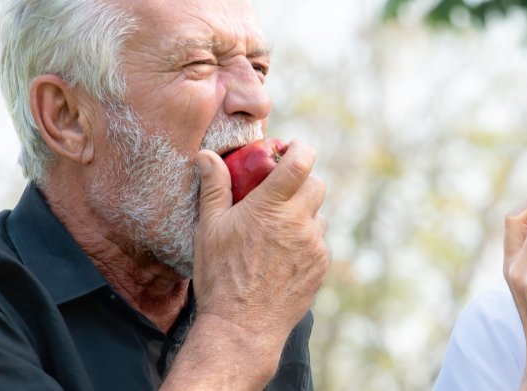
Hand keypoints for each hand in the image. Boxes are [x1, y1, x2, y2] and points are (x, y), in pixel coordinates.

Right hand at [191, 140, 328, 356]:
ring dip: (304, 214)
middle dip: (301, 182)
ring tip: (276, 229)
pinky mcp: (321, 267)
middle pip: (317, 185)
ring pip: (319, 216)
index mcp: (271, 207)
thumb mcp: (209, 228)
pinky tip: (282, 255)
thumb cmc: (220, 276)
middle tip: (280, 191)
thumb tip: (206, 155)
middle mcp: (299, 222)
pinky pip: (319, 243)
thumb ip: (213, 187)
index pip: (301, 162)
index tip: (289, 150)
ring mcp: (314, 246)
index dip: (300, 149)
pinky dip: (306, 241)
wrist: (242, 326)